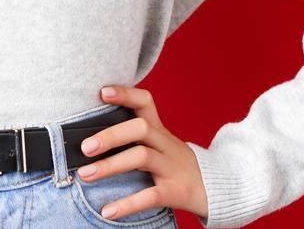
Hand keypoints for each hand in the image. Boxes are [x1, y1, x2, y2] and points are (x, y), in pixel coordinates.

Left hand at [77, 84, 208, 221]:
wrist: (217, 189)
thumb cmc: (177, 165)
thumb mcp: (162, 145)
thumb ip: (136, 138)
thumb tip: (92, 139)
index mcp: (160, 130)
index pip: (145, 102)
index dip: (125, 94)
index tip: (102, 92)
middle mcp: (166, 144)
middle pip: (140, 128)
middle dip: (111, 135)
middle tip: (85, 147)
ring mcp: (171, 167)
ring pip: (142, 157)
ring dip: (110, 165)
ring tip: (85, 174)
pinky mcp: (175, 191)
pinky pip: (150, 195)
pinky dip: (127, 204)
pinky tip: (107, 211)